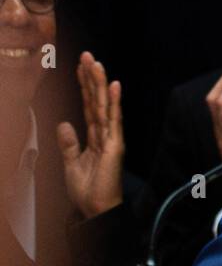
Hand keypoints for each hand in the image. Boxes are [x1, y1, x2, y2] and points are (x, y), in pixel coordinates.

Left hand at [58, 51, 124, 217]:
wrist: (95, 209)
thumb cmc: (87, 190)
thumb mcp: (69, 163)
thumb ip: (68, 143)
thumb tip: (63, 123)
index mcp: (93, 137)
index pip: (87, 106)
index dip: (83, 86)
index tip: (80, 67)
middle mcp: (103, 134)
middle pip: (95, 101)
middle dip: (91, 78)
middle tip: (88, 56)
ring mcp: (110, 138)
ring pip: (103, 105)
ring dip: (101, 84)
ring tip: (98, 64)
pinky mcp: (114, 145)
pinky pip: (113, 120)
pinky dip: (114, 103)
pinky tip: (114, 86)